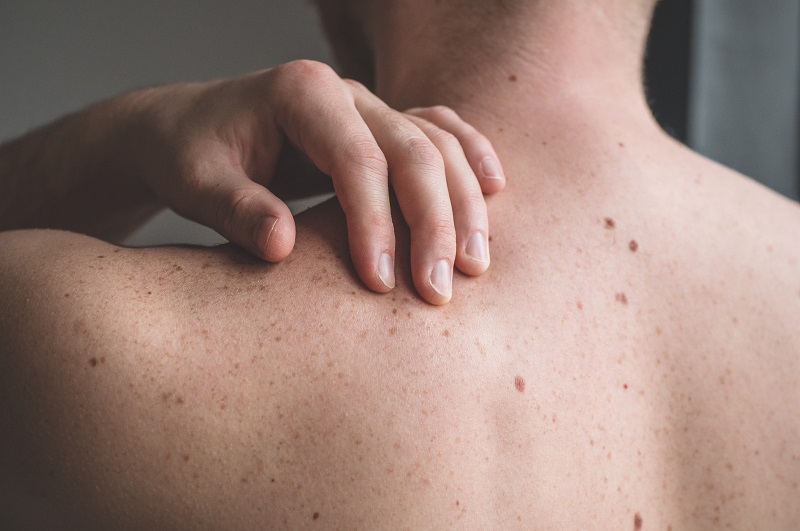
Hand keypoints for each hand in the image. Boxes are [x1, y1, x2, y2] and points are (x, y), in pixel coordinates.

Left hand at [137, 60, 505, 303]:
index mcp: (302, 93)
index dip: (374, 223)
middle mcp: (346, 92)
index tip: (379, 284)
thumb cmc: (189, 156)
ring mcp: (369, 106)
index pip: (357, 159)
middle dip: (433, 223)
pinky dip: (471, 159)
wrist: (188, 130)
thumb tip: (283, 246)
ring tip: (474, 265)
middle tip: (439, 290)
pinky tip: (496, 190)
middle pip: (412, 151)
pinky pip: (440, 133)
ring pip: (437, 145)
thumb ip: (235, 209)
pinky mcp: (380, 127)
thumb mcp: (194, 183)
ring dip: (463, 204)